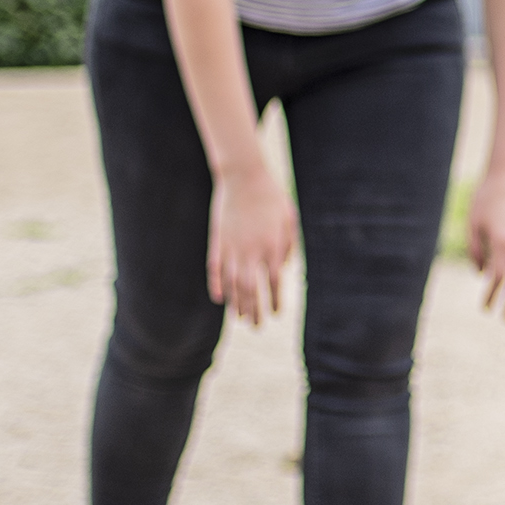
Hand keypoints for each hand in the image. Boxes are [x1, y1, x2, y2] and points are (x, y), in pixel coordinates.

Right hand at [208, 163, 300, 328]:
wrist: (244, 177)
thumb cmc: (271, 197)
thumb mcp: (288, 218)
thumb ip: (288, 245)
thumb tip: (282, 268)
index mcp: (272, 246)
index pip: (274, 282)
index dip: (274, 300)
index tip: (276, 314)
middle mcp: (251, 251)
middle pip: (251, 289)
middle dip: (254, 310)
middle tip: (257, 327)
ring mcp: (232, 247)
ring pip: (232, 283)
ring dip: (236, 303)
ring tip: (239, 318)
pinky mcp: (217, 241)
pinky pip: (215, 269)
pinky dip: (216, 285)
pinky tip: (219, 298)